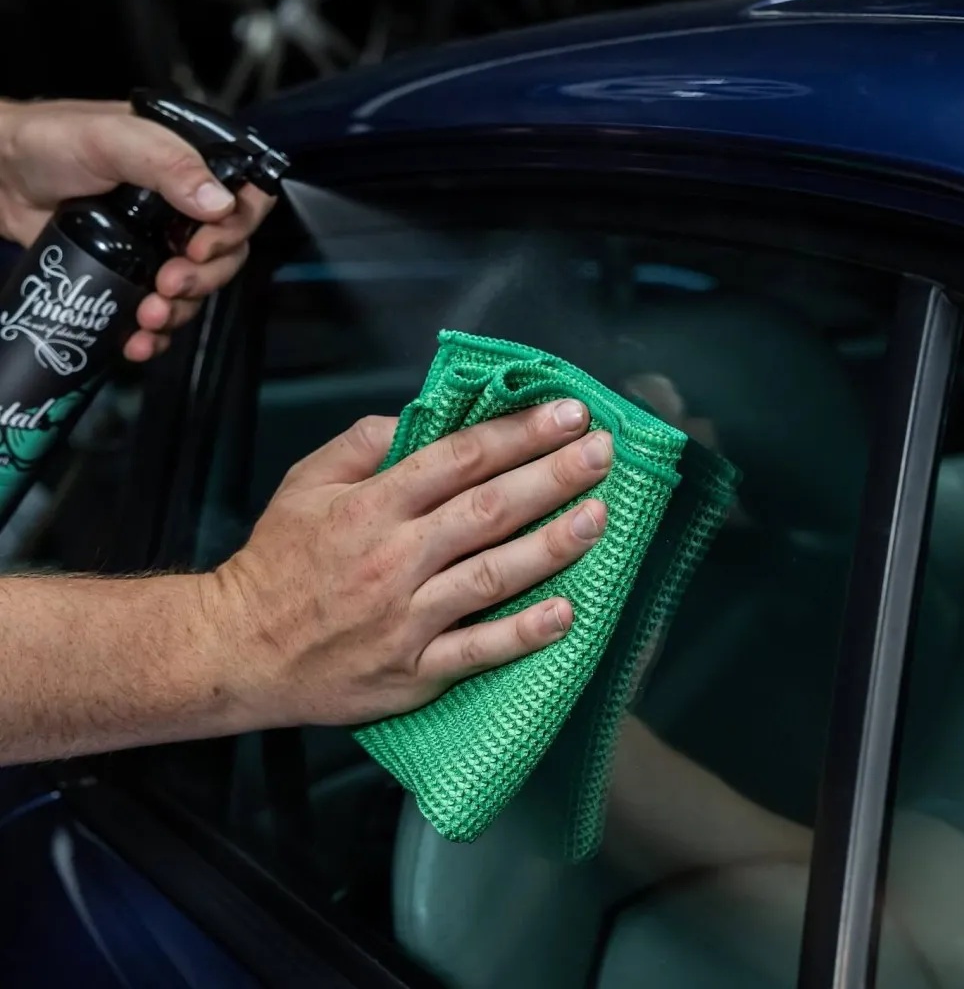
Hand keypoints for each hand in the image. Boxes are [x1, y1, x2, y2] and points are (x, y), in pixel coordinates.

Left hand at [0, 99, 274, 361]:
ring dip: (181, 311)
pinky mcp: (136, 276)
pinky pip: (165, 313)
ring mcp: (163, 245)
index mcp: (192, 168)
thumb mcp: (112, 139)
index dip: (237, 231)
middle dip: (203, 280)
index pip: (248, 201)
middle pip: (229, 255)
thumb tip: (219, 203)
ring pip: (199, 290)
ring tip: (148, 315)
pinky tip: (138, 340)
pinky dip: (157, 335)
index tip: (200, 247)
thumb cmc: (49, 142)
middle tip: (167, 284)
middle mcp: (186, 209)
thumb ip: (167, 162)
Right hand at [205, 401, 611, 727]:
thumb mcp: (303, 485)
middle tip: (603, 450)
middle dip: (552, 475)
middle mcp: (396, 557)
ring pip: (492, 575)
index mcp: (371, 506)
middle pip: (487, 509)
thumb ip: (359, 445)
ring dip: (552, 545)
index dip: (518, 432)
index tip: (567, 413)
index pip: (459, 459)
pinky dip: (523, 634)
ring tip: (600, 516)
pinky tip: (568, 612)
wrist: (237, 650)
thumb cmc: (276, 562)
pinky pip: (476, 652)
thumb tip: (417, 417)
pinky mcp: (413, 671)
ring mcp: (407, 618)